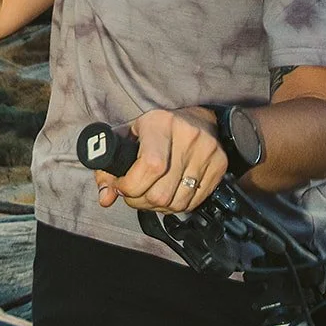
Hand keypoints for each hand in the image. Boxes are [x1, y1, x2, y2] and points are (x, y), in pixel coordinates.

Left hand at [94, 108, 227, 213]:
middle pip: (161, 192)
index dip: (131, 185)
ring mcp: (207, 152)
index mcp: (160, 123)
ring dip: (157, 207)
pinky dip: (176, 206)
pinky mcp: (220, 166)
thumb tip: (105, 197)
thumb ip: (110, 166)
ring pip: (177, 203)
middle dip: (140, 201)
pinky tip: (168, 195)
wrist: (199, 118)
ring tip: (150, 194)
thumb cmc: (158, 128)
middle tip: (133, 194)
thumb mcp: (128, 135)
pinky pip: (193, 203)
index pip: (150, 166)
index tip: (120, 186)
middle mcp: (187, 136)